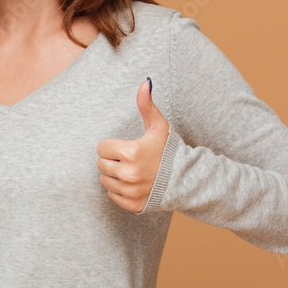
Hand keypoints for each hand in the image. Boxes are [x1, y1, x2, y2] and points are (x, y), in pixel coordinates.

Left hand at [95, 78, 169, 212]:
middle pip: (101, 165)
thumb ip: (146, 104)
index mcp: (131, 152)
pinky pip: (112, 195)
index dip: (112, 146)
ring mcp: (131, 191)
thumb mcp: (159, 126)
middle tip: (129, 159)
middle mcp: (129, 174)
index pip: (101, 148)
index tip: (126, 147)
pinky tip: (134, 183)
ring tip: (132, 170)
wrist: (186, 179)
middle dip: (112, 160)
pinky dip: (120, 190)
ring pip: (105, 180)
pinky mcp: (133, 205)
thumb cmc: (169, 150)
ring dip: (114, 175)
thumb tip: (145, 81)